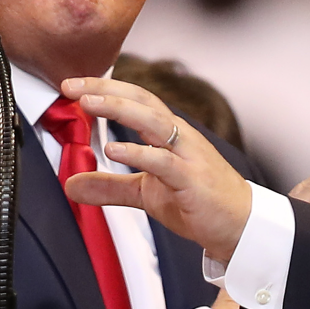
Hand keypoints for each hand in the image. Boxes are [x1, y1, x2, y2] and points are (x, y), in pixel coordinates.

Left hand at [60, 77, 253, 261]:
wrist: (238, 225)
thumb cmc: (196, 201)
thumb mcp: (145, 193)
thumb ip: (109, 186)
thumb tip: (71, 185)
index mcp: (169, 133)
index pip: (136, 99)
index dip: (105, 87)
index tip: (71, 84)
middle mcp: (179, 136)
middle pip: (142, 101)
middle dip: (106, 89)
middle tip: (72, 85)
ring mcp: (188, 155)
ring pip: (154, 122)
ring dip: (119, 109)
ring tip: (88, 103)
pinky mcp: (192, 179)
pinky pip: (164, 161)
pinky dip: (138, 152)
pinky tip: (113, 148)